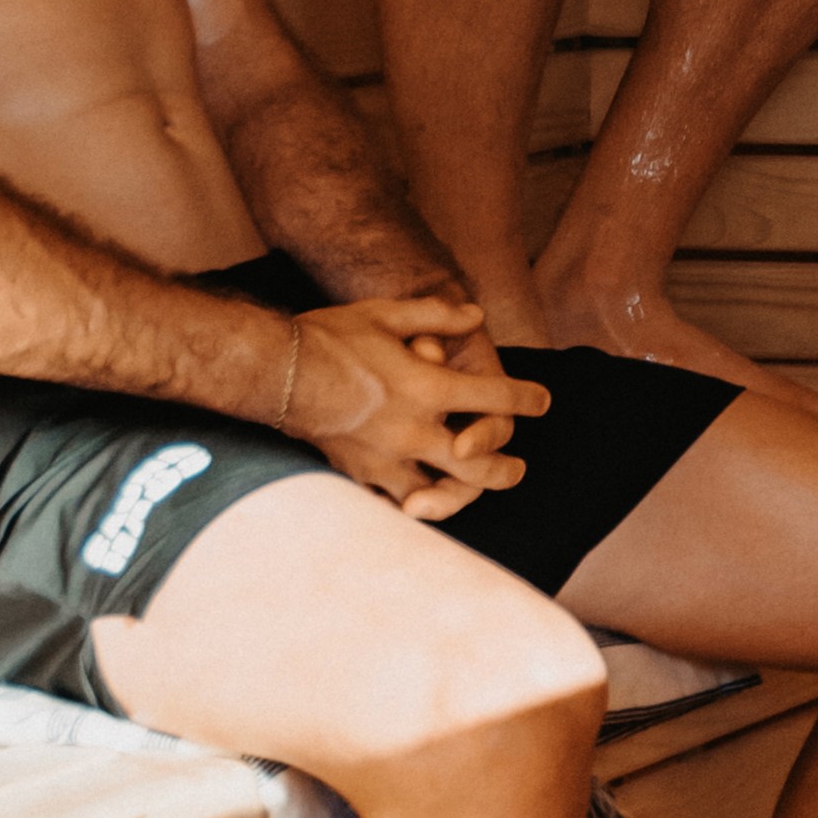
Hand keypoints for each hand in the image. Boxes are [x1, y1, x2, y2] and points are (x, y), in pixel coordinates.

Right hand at [267, 285, 540, 517]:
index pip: (495, 400)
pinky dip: (411, 504)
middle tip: (517, 469)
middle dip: (505, 469)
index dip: (526, 399)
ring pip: (439, 495)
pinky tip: (419, 502)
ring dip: (462, 495)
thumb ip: (436, 314)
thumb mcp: (386, 314)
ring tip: (471, 490)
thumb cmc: (329, 337)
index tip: (543, 401)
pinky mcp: (357, 475)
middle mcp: (414, 432)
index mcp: (428, 390)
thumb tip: (475, 314)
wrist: (274, 372)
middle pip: (478, 466)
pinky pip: (393, 503)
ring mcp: (385, 461)